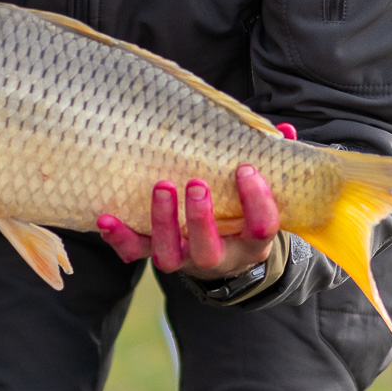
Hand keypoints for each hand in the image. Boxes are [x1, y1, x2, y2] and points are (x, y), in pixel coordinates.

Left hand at [96, 164, 280, 279]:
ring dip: (162, 222)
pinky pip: (134, 251)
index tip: (245, 169)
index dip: (256, 201)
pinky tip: (106, 216)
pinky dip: (119, 236)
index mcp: (249, 242)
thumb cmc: (242, 212)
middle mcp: (217, 257)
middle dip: (200, 219)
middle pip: (207, 250)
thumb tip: (286, 132)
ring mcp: (183, 258)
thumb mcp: (261, 195)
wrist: (225, 255)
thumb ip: (272, 164)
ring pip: (169, 255)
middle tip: (196, 184)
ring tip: (160, 187)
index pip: (259, 228)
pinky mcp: (155, 253)